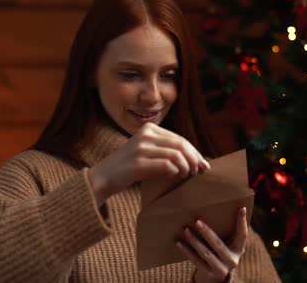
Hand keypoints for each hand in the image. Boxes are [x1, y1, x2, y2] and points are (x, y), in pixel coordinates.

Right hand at [88, 122, 210, 205]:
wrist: (102, 177)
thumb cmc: (128, 168)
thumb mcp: (146, 152)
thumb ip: (164, 150)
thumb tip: (194, 159)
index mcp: (148, 129)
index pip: (179, 139)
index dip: (194, 152)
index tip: (204, 164)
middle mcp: (145, 135)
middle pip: (180, 145)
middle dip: (194, 159)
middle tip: (199, 171)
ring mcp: (141, 148)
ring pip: (176, 155)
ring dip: (186, 167)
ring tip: (188, 175)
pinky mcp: (138, 162)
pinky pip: (166, 165)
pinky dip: (175, 172)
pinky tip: (175, 177)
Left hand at [176, 207, 248, 282]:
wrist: (218, 274)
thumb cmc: (223, 250)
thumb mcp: (230, 243)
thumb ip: (230, 230)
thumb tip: (229, 205)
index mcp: (239, 250)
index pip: (243, 235)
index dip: (242, 222)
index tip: (241, 208)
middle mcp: (232, 260)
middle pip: (218, 245)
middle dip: (207, 233)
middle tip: (196, 221)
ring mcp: (221, 269)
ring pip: (206, 253)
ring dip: (194, 241)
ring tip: (185, 230)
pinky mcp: (209, 273)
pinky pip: (196, 261)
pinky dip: (187, 251)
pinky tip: (179, 243)